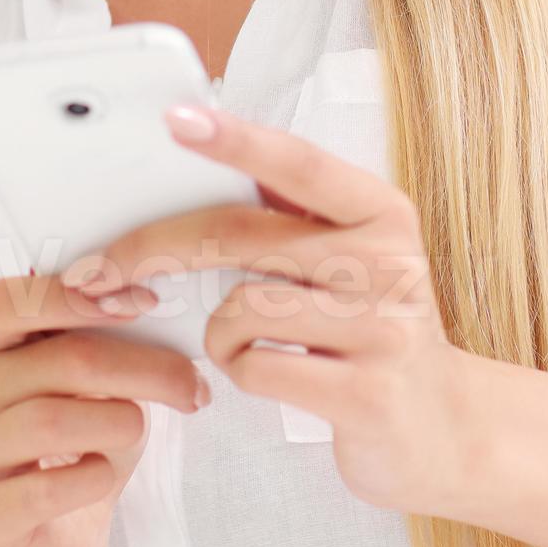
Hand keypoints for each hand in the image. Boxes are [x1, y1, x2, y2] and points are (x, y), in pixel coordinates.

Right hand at [0, 271, 206, 546]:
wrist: (40, 530)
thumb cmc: (71, 439)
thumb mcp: (87, 379)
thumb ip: (104, 341)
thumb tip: (168, 321)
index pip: (6, 302)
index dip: (74, 298)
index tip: (145, 304)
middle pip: (58, 360)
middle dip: (140, 368)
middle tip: (188, 384)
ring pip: (49, 422)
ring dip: (117, 422)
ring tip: (137, 428)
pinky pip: (46, 489)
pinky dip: (94, 477)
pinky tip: (104, 474)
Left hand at [59, 101, 471, 516]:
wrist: (445, 428)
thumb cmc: (372, 330)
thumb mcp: (352, 259)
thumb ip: (291, 219)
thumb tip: (194, 170)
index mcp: (380, 210)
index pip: (296, 163)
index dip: (235, 139)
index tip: (177, 118)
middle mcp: (387, 259)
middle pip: (241, 235)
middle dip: (156, 248)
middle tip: (103, 269)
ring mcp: (381, 327)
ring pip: (242, 307)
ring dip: (218, 331)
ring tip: (240, 344)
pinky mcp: (364, 391)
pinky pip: (257, 366)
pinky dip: (239, 371)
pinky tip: (264, 374)